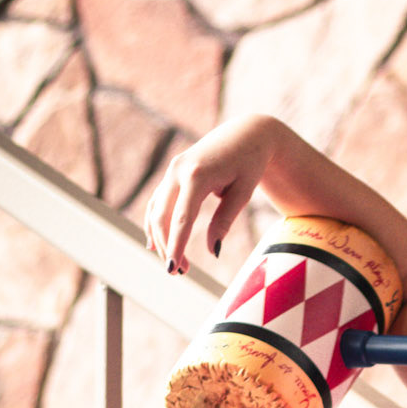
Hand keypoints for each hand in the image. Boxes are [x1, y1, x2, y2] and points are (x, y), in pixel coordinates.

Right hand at [144, 115, 278, 275]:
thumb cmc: (250, 164)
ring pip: (157, 210)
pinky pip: (159, 201)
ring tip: (175, 265)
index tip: (173, 269)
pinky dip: (156, 222)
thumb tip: (214, 251)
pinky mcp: (173, 173)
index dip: (176, 246)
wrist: (247, 134)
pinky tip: (156, 243)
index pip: (182, 218)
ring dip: (162, 238)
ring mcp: (173, 170)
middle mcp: (178, 170)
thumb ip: (225, 221)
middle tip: (179, 273)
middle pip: (163, 216)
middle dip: (168, 246)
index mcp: (197, 175)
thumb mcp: (243, 193)